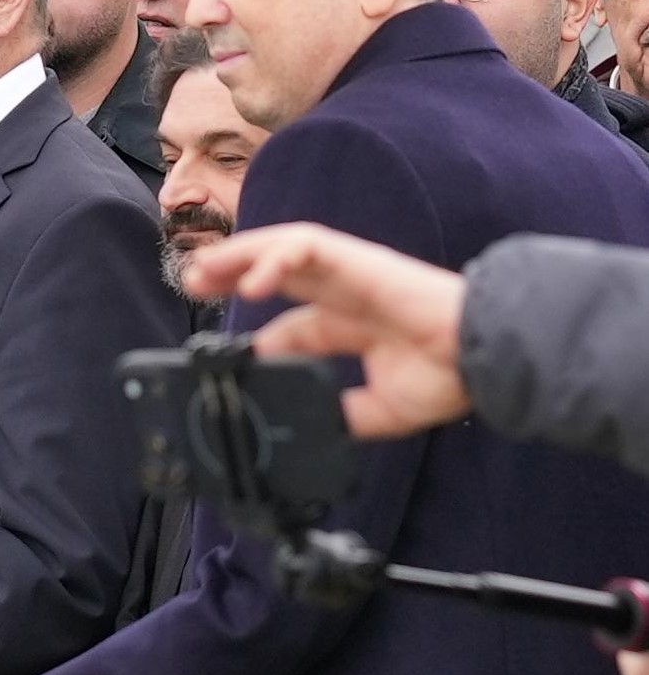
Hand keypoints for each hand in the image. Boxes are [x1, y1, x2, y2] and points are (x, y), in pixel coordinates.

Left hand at [182, 224, 467, 438]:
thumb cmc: (446, 379)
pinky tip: (249, 281)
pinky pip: (307, 246)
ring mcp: (350, 273)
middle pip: (275, 275)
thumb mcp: (374, 410)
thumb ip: (336, 412)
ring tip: (201, 273)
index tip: (220, 358)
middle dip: (230, 278)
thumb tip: (304, 427)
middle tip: (192, 288)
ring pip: (281, 250)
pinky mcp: (358, 260)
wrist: (481, 361)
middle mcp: (346, 294)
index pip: (290, 326)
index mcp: (351, 327)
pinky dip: (272, 258)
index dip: (253, 338)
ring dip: (238, 258)